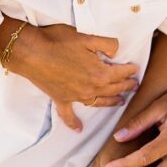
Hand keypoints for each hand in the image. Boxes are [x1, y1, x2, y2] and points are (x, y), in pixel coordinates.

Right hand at [12, 24, 139, 131]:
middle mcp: (91, 88)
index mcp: (100, 73)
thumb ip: (106, 44)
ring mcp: (76, 96)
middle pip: (113, 89)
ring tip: (120, 101)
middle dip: (126, 86)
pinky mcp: (61, 99)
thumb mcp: (86, 37)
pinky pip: (69, 115)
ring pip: (99, 102)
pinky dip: (74, 123)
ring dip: (111, 102)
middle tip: (134, 85)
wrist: (31, 52)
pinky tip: (78, 129)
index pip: (121, 73)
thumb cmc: (58, 41)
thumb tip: (116, 51)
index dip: (130, 70)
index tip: (136, 69)